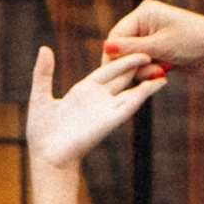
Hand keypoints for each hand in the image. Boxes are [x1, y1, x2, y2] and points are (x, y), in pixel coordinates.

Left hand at [25, 42, 165, 173]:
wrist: (46, 156)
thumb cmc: (42, 132)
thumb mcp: (40, 96)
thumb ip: (43, 73)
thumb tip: (44, 48)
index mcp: (84, 91)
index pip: (107, 70)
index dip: (121, 59)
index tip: (133, 47)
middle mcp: (99, 99)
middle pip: (123, 78)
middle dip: (138, 66)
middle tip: (155, 52)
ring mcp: (105, 110)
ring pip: (131, 92)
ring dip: (147, 82)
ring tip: (163, 70)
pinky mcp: (109, 121)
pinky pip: (128, 106)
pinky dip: (140, 96)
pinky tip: (150, 86)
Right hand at [102, 0, 203, 76]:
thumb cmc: (194, 42)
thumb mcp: (160, 46)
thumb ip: (131, 48)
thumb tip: (105, 46)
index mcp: (144, 13)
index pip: (116, 35)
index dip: (114, 55)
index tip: (114, 72)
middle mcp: (145, 23)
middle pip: (123, 49)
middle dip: (133, 64)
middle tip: (150, 71)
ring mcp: (152, 38)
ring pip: (133, 60)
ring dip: (144, 70)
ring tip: (162, 71)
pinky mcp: (159, 51)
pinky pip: (144, 65)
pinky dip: (151, 71)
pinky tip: (165, 72)